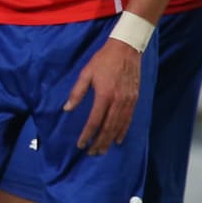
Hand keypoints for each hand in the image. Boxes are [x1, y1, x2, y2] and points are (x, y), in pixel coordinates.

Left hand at [64, 36, 141, 154]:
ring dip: (109, 140)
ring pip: (118, 126)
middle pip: (107, 128)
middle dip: (99, 142)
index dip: (87, 134)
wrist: (126, 49)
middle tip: (91, 153)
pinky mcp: (134, 100)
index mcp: (104, 95)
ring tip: (102, 150)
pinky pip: (128, 120)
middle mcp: (117, 101)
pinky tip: (117, 139)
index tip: (80, 144)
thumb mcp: (86, 73)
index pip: (94, 121)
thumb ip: (77, 92)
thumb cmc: (103, 60)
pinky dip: (122, 131)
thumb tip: (67, 109)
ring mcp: (128, 101)